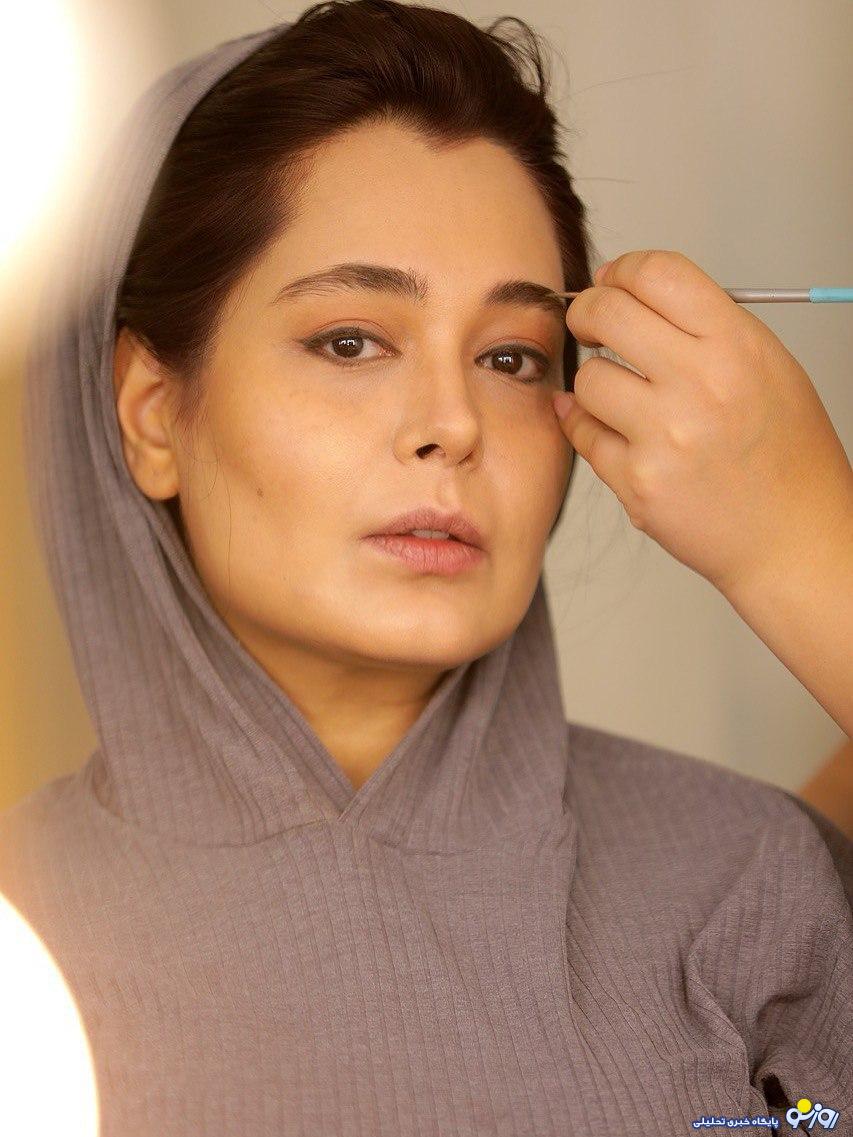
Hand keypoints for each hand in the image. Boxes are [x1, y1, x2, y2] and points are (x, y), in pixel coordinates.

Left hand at [554, 249, 852, 599]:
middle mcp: (701, 385)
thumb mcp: (766, 366)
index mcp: (737, 345)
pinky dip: (587, 428)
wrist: (792, 537)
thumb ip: (703, 326)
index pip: (656, 273)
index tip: (611, 282)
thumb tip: (628, 290)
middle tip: (590, 325)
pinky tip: (609, 430)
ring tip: (619, 396)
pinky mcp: (638, 482)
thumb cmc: (784, 453)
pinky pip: (583, 435)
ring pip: (587, 378)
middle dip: (587, 313)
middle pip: (607, 313)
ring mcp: (666, 436)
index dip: (621, 270)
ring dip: (593, 382)